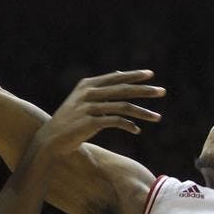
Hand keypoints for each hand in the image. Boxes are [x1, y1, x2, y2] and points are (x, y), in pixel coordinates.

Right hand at [35, 70, 164, 155]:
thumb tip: (120, 74)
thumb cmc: (70, 120)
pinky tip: (136, 130)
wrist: (51, 139)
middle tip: (162, 92)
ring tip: (157, 117)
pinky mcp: (90, 123)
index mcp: (87, 85)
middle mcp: (88, 93)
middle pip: (122, 90)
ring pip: (123, 107)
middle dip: (144, 91)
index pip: (115, 78)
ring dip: (142, 112)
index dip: (133, 75)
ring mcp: (88, 108)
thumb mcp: (82, 99)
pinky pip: (116, 122)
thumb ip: (101, 88)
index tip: (150, 75)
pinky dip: (128, 126)